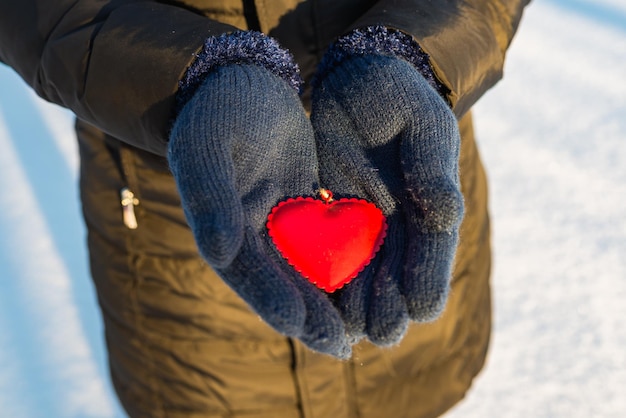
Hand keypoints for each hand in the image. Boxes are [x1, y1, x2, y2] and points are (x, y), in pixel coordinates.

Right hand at [168, 62, 348, 357]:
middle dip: (309, 315)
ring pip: (307, 268)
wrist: (239, 81)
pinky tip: (371, 279)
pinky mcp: (303, 203)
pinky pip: (326, 236)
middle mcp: (249, 232)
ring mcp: (278, 220)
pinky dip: (344, 259)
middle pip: (281, 282)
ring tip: (358, 330)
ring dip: (330, 299)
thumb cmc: (215, 113)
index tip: (298, 324)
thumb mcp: (206, 150)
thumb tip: (220, 251)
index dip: (270, 299)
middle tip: (340, 347)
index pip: (247, 273)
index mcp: (221, 227)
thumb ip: (211, 201)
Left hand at [311, 54, 463, 344]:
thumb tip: (449, 215)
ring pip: (364, 274)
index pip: (432, 257)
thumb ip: (433, 170)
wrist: (357, 78)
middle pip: (397, 277)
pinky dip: (326, 277)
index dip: (424, 284)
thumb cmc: (398, 96)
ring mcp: (366, 221)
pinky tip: (316, 299)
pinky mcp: (334, 214)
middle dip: (387, 306)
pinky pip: (331, 253)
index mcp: (431, 205)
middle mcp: (401, 222)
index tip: (413, 310)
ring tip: (344, 330)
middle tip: (373, 331)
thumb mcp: (423, 124)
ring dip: (357, 303)